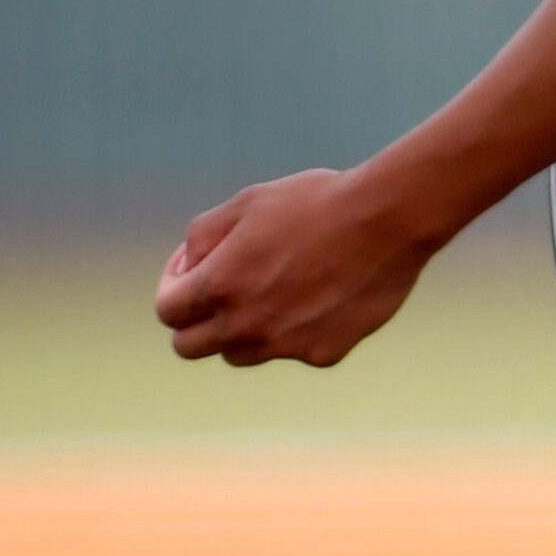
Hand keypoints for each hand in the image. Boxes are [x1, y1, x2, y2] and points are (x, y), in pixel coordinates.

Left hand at [151, 167, 438, 367]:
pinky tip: (322, 293)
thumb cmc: (316, 202)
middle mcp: (245, 325)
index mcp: (219, 285)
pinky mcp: (323, 354)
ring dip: (243, 329)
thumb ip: (202, 238)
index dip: (173, 286)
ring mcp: (284, 346)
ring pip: (241, 353)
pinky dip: (298, 330)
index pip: (166, 311)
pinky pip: (294, 350)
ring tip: (275, 289)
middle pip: (189, 347)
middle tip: (220, 293)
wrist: (388, 220)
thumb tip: (189, 269)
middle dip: (196, 320)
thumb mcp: (247, 202)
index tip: (192, 270)